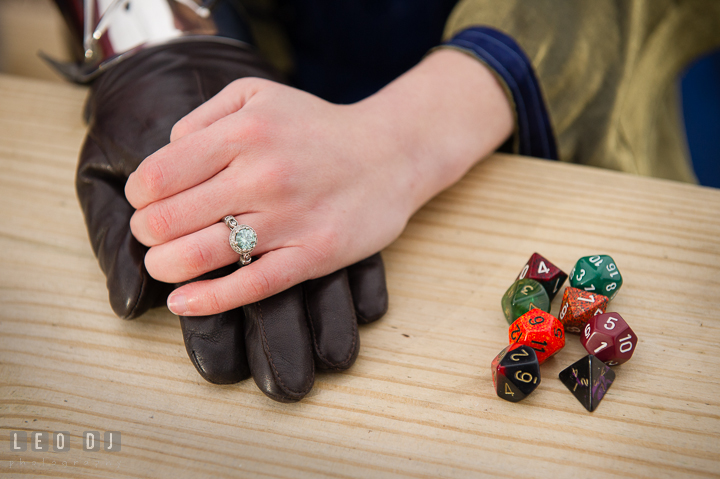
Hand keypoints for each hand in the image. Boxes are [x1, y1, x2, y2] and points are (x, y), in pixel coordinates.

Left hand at [126, 49, 513, 316]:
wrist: (390, 154)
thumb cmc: (315, 127)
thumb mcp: (257, 95)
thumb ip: (201, 117)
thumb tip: (163, 158)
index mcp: (244, 132)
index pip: (157, 176)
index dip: (139, 195)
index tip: (147, 201)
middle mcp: (263, 175)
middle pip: (168, 220)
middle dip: (147, 232)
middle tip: (154, 232)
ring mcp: (289, 218)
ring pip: (199, 255)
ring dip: (165, 266)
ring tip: (164, 263)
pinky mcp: (313, 254)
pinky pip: (250, 286)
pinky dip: (207, 301)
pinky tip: (182, 303)